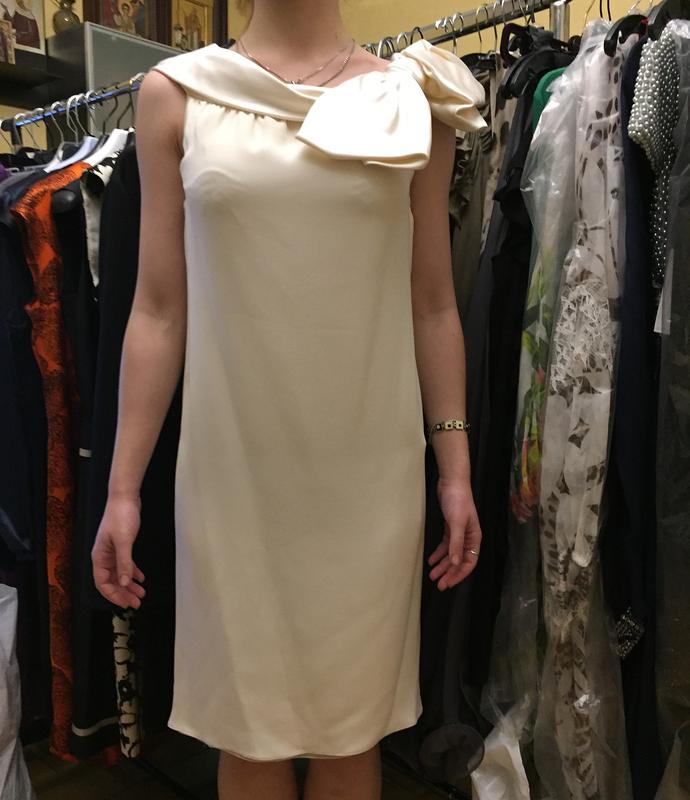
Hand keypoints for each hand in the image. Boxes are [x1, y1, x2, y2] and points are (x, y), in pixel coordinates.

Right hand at [91, 494, 145, 608]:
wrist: (125, 497)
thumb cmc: (121, 516)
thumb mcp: (124, 541)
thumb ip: (125, 563)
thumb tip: (124, 583)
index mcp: (99, 557)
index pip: (102, 583)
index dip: (113, 595)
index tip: (126, 604)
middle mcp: (104, 556)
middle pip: (112, 581)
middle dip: (124, 593)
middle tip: (137, 602)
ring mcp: (112, 551)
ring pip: (120, 574)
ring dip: (129, 584)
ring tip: (141, 593)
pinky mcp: (121, 545)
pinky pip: (125, 564)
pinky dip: (133, 572)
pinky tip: (141, 578)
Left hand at [428, 477, 481, 590]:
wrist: (452, 482)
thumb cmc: (458, 501)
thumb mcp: (456, 523)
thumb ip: (456, 543)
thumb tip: (456, 563)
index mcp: (474, 538)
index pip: (469, 562)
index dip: (459, 574)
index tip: (448, 583)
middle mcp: (468, 537)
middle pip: (460, 560)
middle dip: (449, 573)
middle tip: (438, 584)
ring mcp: (459, 533)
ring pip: (451, 554)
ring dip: (443, 565)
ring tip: (432, 575)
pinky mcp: (450, 527)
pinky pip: (445, 545)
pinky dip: (439, 553)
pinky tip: (431, 560)